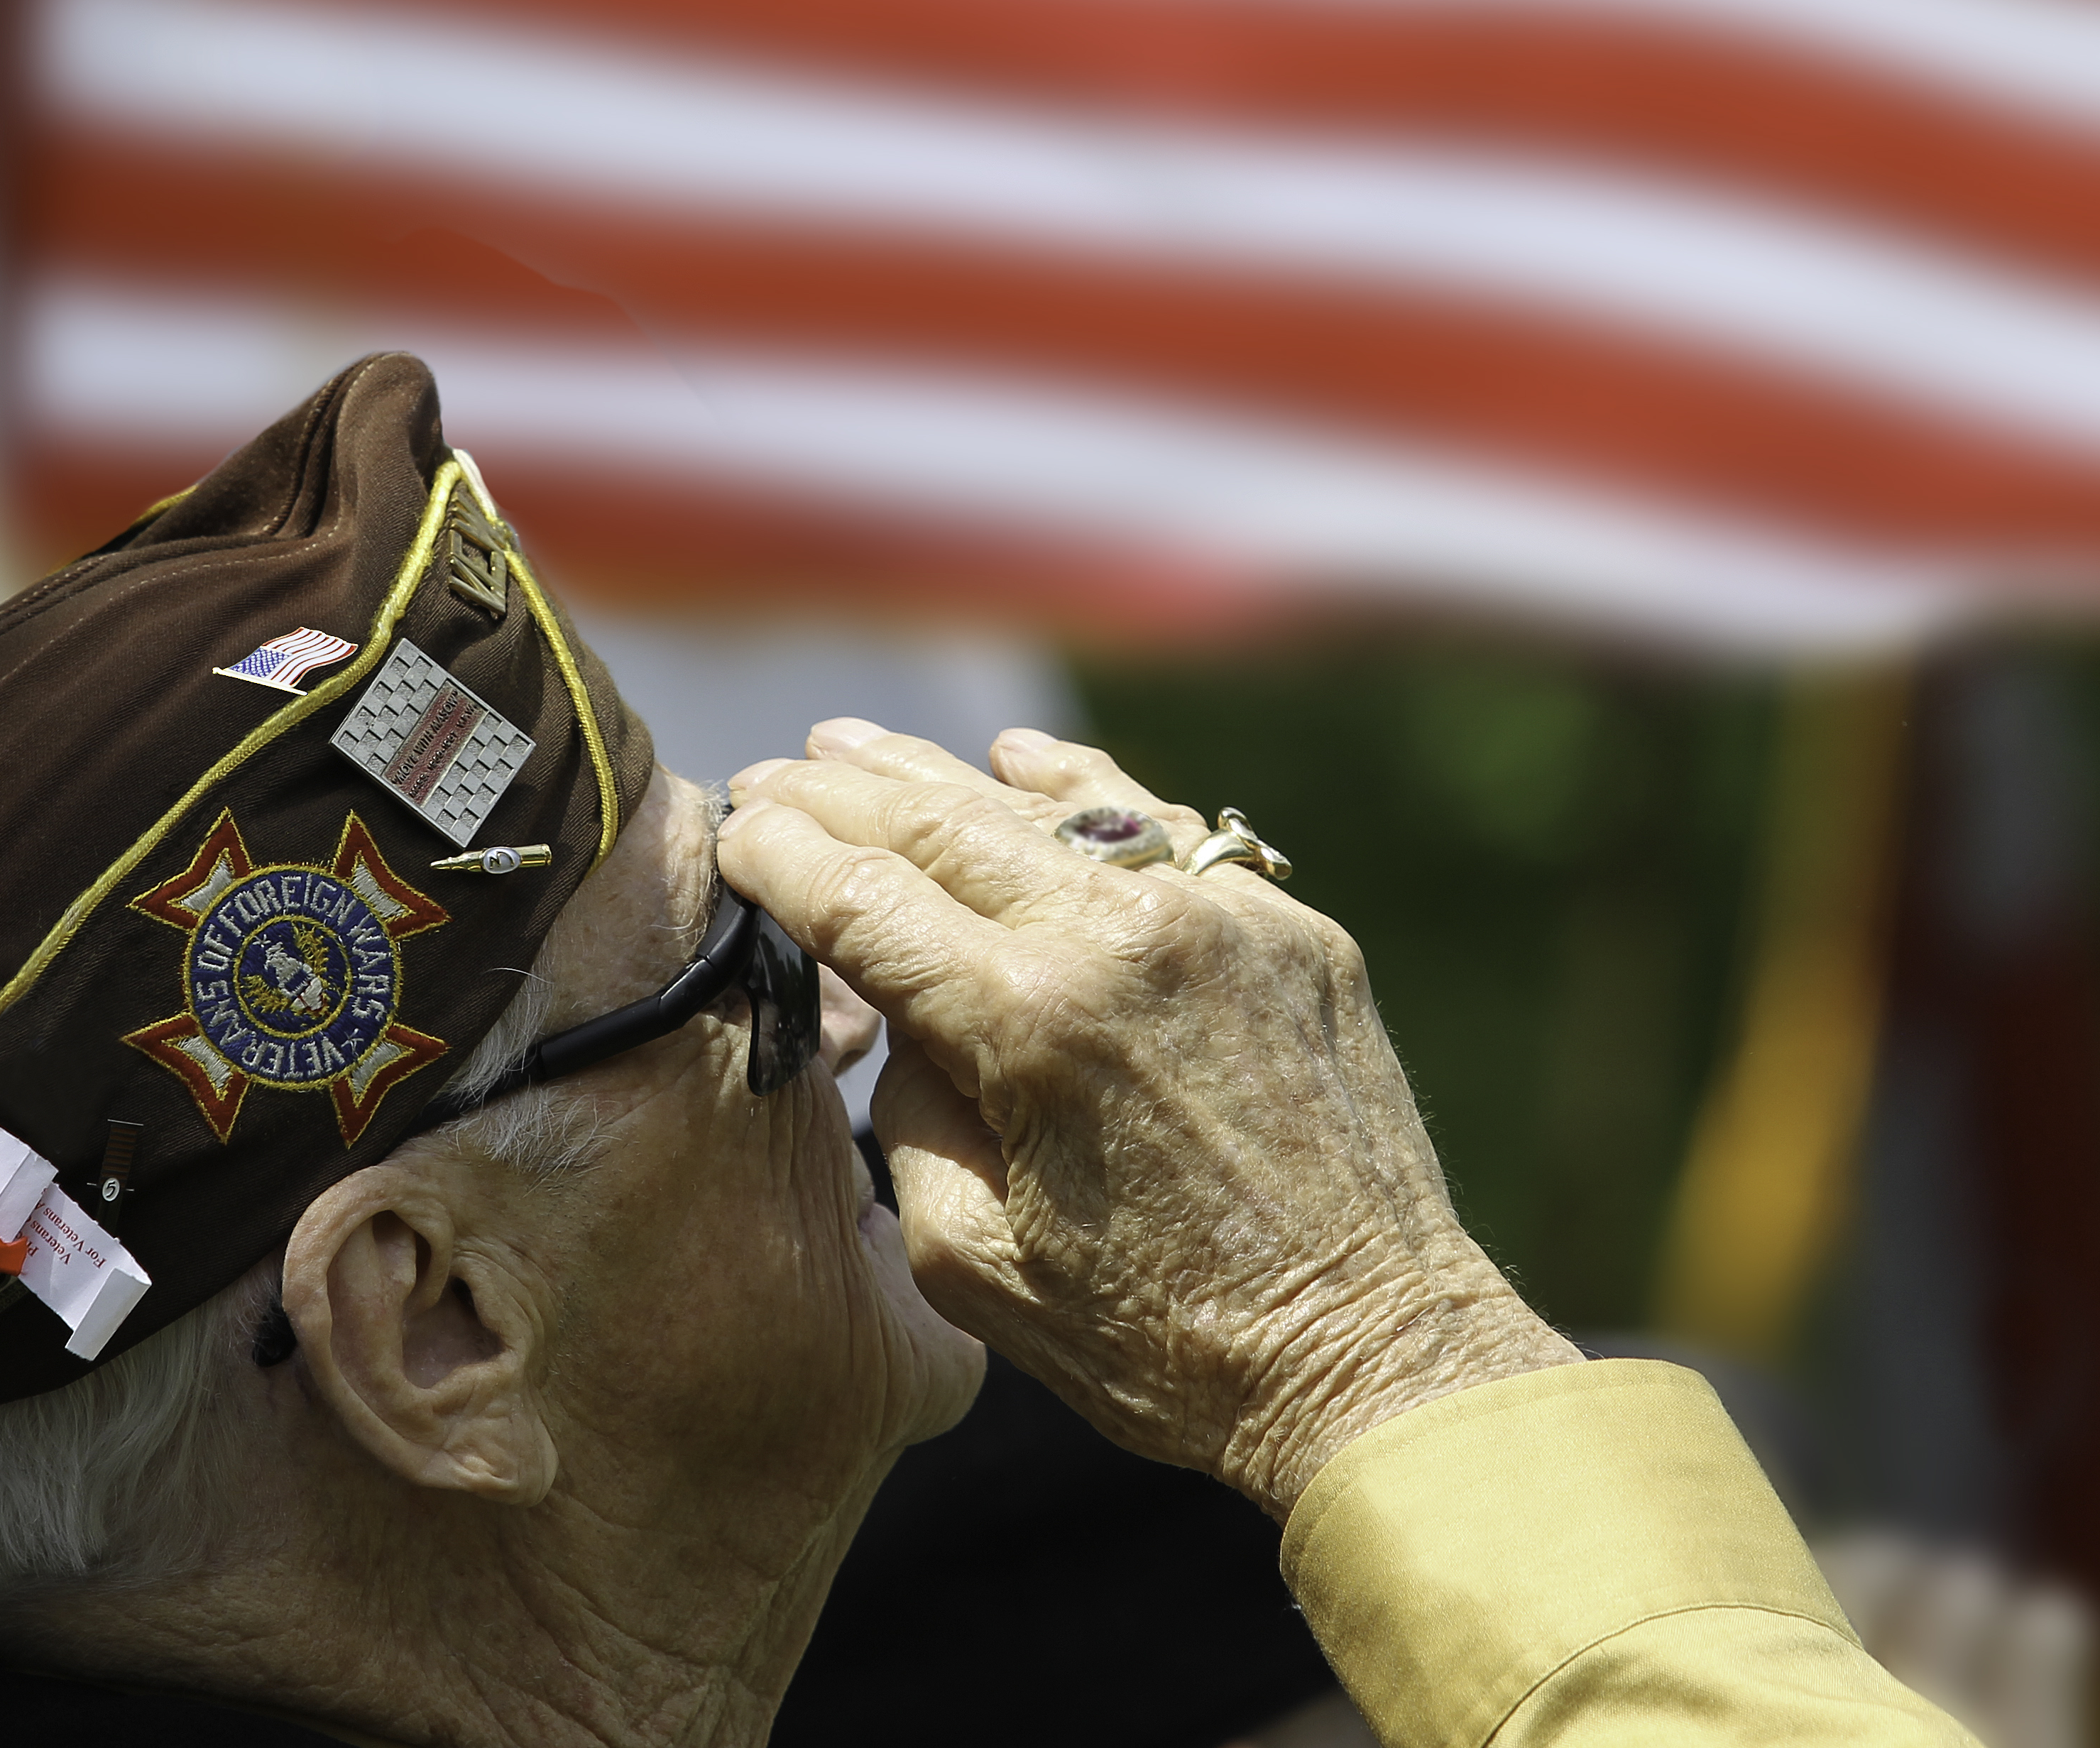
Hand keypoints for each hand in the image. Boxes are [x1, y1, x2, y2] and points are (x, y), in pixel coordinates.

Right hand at [722, 723, 1578, 1515]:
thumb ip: (908, 1111)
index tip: (730, 829)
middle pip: (941, 824)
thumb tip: (905, 1016)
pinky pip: (1162, 830)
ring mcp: (1219, 917)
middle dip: (839, 793)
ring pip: (1051, 809)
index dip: (780, 855)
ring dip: (944, 774)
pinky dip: (1079, 794)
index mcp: (1028, 1022)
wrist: (1369, 1354)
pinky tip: (1023, 764)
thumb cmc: (1158, 1340)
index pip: (864, 900)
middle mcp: (1122, 937)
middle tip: (773, 771)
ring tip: (861, 745)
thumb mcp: (972, 1258)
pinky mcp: (1289, 928)